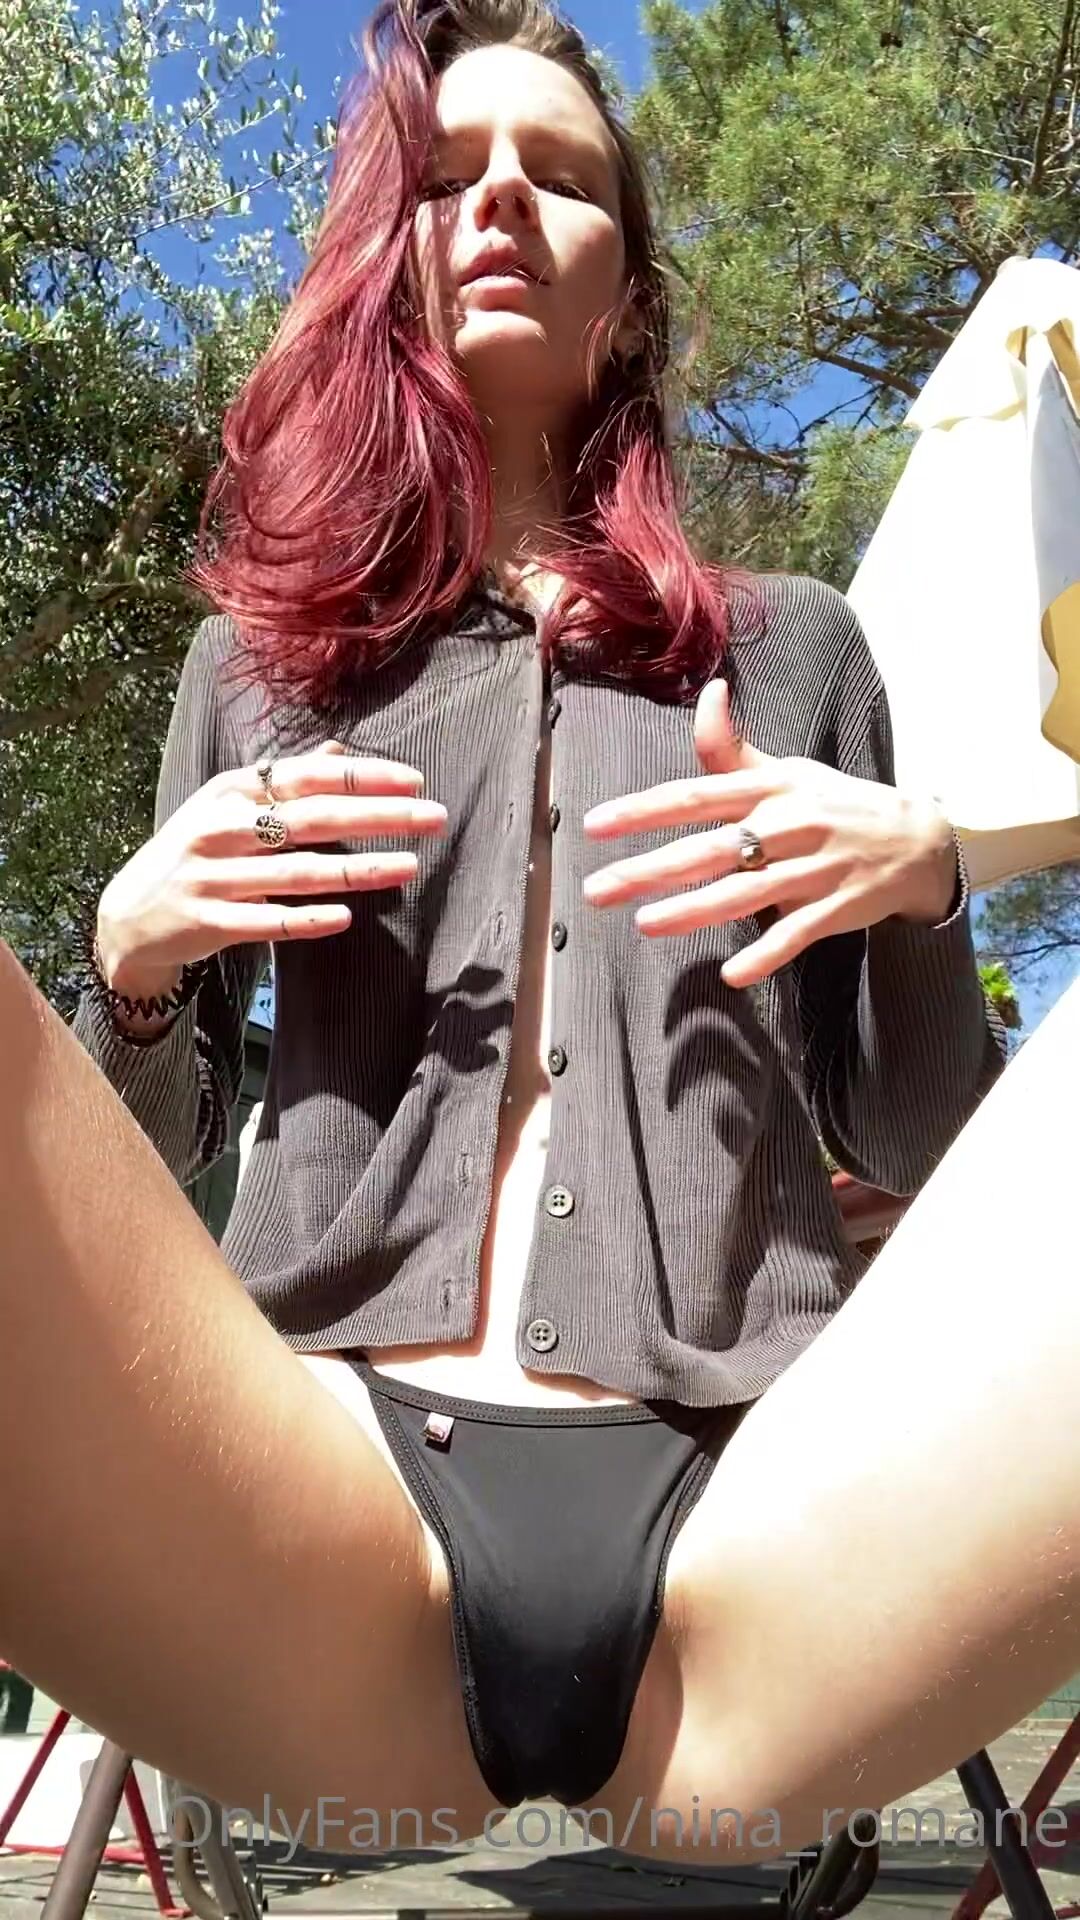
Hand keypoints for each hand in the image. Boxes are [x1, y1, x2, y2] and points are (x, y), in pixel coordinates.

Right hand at [96, 740, 446, 997]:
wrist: (129, 916)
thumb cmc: (195, 853)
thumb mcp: (229, 807)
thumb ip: (283, 781)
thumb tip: (338, 752)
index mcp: (232, 792)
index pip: (308, 777)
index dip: (364, 777)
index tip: (416, 781)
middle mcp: (221, 828)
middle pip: (313, 819)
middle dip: (379, 816)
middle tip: (434, 817)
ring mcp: (213, 876)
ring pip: (296, 871)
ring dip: (357, 870)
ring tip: (409, 866)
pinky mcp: (208, 922)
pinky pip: (266, 922)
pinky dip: (306, 918)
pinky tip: (346, 917)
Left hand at [582, 680, 957, 989]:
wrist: (918, 839)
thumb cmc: (834, 804)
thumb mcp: (787, 771)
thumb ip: (732, 751)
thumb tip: (706, 691)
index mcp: (772, 788)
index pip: (697, 795)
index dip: (643, 809)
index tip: (594, 825)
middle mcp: (790, 824)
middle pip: (710, 847)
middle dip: (650, 868)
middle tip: (597, 888)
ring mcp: (815, 868)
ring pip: (746, 891)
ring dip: (694, 909)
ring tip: (645, 923)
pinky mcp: (837, 908)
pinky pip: (796, 934)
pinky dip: (766, 954)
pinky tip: (732, 974)